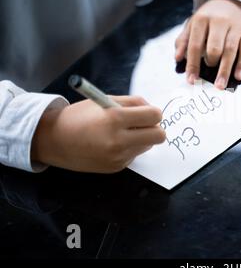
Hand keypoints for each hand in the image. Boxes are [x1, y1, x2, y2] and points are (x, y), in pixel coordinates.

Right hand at [31, 96, 165, 172]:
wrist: (54, 140)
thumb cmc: (79, 117)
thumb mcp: (104, 100)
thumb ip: (131, 103)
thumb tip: (151, 109)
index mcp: (115, 118)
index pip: (154, 116)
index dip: (154, 113)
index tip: (147, 113)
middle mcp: (118, 140)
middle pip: (159, 136)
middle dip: (154, 128)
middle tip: (143, 124)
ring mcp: (118, 156)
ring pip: (148, 146)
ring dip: (141, 138)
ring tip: (122, 132)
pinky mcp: (116, 167)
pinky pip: (134, 155)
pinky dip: (129, 148)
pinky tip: (112, 144)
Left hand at [175, 0, 240, 89]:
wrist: (234, 1)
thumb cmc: (210, 18)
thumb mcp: (194, 24)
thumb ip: (184, 40)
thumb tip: (177, 58)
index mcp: (202, 19)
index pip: (195, 44)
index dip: (192, 64)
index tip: (191, 80)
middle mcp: (219, 21)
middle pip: (214, 47)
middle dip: (210, 63)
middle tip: (208, 73)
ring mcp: (235, 26)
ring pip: (230, 50)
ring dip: (224, 70)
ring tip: (220, 85)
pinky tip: (238, 76)